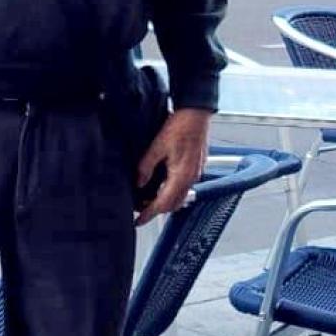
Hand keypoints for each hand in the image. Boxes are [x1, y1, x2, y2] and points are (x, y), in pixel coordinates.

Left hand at [135, 109, 211, 225]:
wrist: (197, 114)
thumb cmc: (180, 126)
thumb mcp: (157, 145)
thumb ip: (146, 166)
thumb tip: (139, 183)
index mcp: (181, 176)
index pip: (163, 203)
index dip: (149, 213)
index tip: (138, 221)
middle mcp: (191, 178)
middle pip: (173, 204)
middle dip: (157, 210)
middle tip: (140, 210)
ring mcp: (195, 174)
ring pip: (180, 197)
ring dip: (165, 202)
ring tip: (149, 200)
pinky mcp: (196, 168)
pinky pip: (184, 187)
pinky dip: (172, 192)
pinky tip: (162, 186)